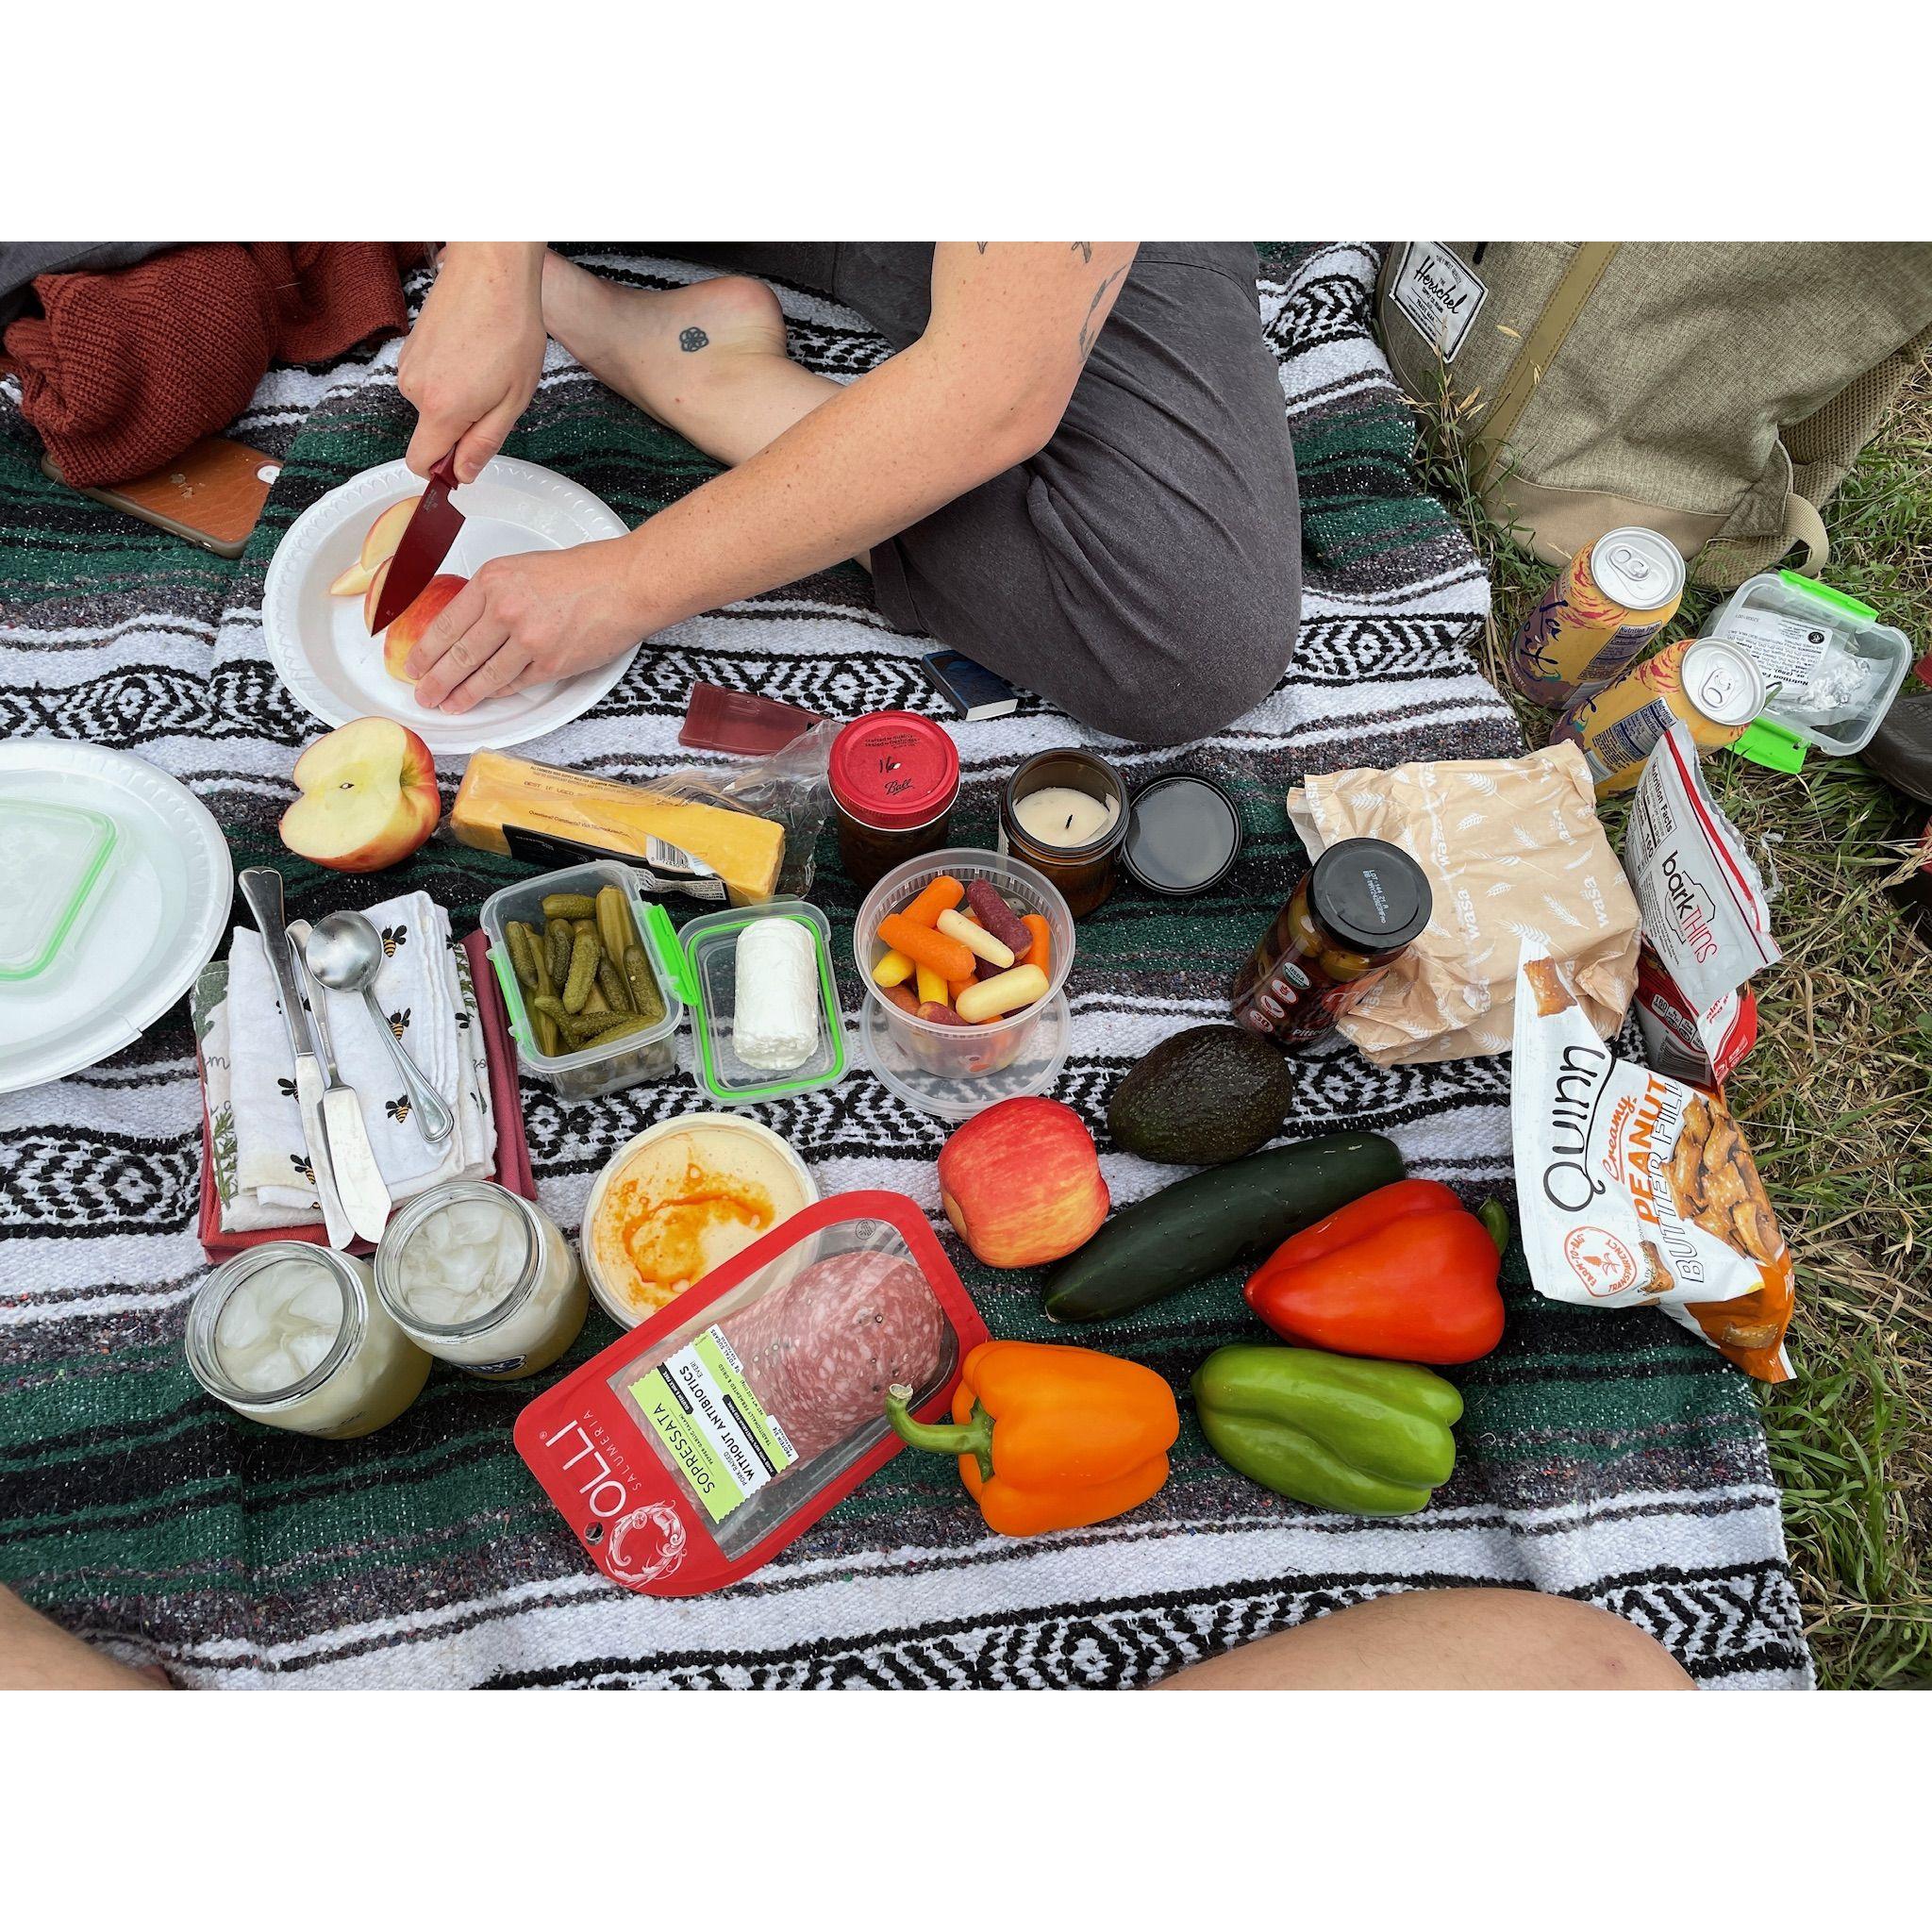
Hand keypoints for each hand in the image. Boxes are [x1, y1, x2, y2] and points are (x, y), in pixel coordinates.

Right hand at [396, 244, 545, 483]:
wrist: (492, 270)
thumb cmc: (510, 329)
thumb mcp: (512, 401)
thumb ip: (483, 443)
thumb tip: (462, 474)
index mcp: (440, 409)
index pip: (419, 463)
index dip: (442, 471)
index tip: (465, 462)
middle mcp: (414, 388)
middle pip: (431, 431)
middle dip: (461, 425)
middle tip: (495, 393)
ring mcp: (408, 363)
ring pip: (432, 403)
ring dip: (458, 396)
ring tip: (487, 365)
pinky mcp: (409, 345)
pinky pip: (429, 377)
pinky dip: (450, 374)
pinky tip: (473, 350)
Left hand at [404, 540, 648, 711]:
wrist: (626, 584)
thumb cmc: (584, 573)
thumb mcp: (524, 567)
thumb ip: (494, 593)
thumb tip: (470, 622)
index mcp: (494, 581)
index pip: (446, 623)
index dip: (425, 650)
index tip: (413, 665)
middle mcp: (506, 610)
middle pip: (458, 655)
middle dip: (435, 680)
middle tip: (422, 695)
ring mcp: (528, 641)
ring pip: (484, 676)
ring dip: (462, 695)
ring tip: (447, 705)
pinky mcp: (551, 665)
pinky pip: (515, 683)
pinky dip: (499, 692)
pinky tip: (486, 698)